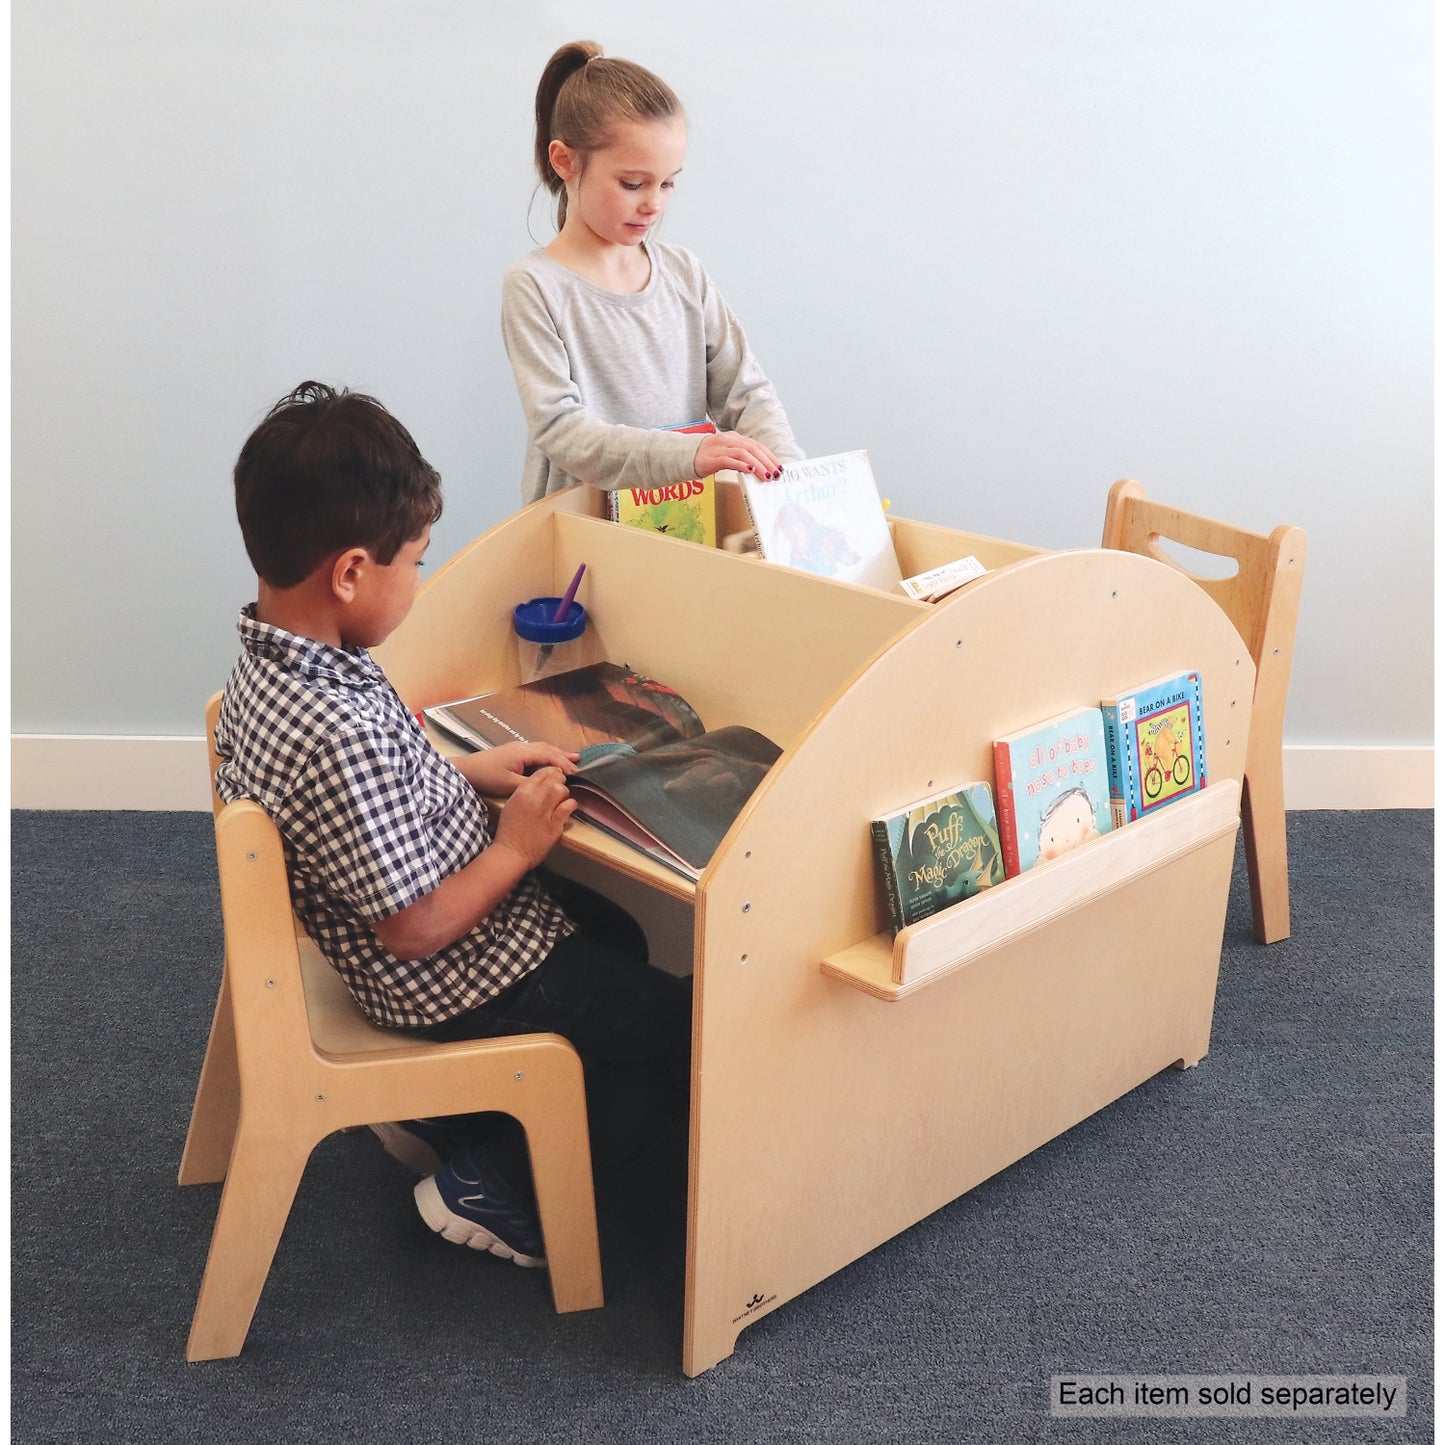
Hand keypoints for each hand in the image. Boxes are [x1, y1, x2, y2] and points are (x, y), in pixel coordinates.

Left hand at [460, 742, 578, 796]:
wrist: (467, 770)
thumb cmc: (487, 777)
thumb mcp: (510, 785)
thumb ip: (531, 783)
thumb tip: (550, 783)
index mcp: (524, 753)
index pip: (550, 756)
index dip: (564, 765)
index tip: (576, 774)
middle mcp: (523, 747)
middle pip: (549, 749)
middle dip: (564, 757)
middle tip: (579, 764)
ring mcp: (517, 747)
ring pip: (543, 748)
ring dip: (558, 753)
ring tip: (572, 758)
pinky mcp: (513, 751)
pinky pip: (536, 750)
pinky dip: (548, 754)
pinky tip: (550, 758)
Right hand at [492, 766, 577, 869]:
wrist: (511, 853)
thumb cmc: (509, 831)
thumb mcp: (512, 804)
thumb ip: (525, 792)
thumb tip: (541, 783)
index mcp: (521, 793)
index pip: (542, 773)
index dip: (552, 773)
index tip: (555, 776)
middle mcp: (533, 800)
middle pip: (554, 779)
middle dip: (560, 781)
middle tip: (561, 786)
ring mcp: (544, 813)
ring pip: (562, 791)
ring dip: (565, 793)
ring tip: (563, 799)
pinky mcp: (554, 826)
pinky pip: (568, 807)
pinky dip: (571, 805)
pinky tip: (568, 808)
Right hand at [694, 431, 783, 480]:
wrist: (686, 456)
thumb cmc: (710, 458)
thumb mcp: (729, 455)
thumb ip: (743, 459)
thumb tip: (761, 470)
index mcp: (735, 438)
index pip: (757, 445)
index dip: (770, 456)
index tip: (779, 467)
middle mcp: (729, 440)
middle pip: (753, 448)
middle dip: (767, 462)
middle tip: (776, 474)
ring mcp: (720, 447)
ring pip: (743, 453)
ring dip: (758, 465)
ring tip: (766, 476)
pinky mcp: (712, 457)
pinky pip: (729, 460)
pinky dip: (741, 465)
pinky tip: (749, 471)